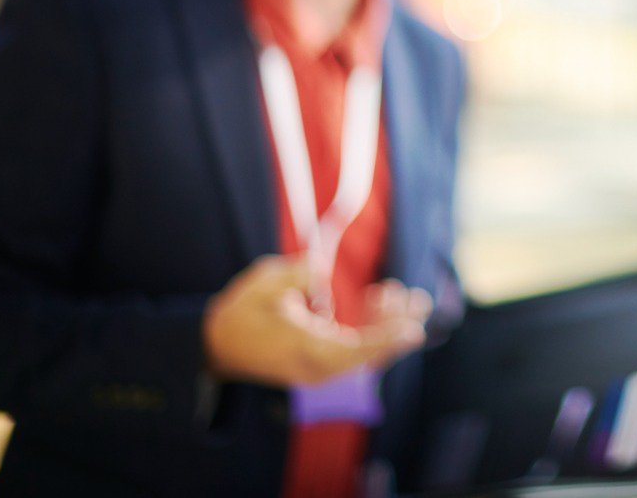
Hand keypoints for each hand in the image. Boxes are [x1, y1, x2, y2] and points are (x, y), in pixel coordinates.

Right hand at [202, 255, 431, 386]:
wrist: (217, 344)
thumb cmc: (242, 312)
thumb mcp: (263, 284)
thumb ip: (293, 274)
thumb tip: (318, 269)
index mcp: (305, 350)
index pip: (356, 351)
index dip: (387, 341)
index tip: (415, 330)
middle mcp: (318, 367)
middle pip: (370, 354)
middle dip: (396, 326)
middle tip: (419, 299)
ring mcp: (321, 368)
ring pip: (367, 351)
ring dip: (385, 323)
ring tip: (393, 291)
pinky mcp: (323, 362)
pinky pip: (356, 349)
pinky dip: (371, 327)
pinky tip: (378, 297)